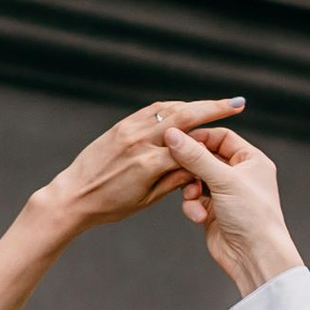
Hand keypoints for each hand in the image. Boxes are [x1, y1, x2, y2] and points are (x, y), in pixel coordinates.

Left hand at [34, 101, 245, 238]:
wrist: (72, 196)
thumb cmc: (109, 206)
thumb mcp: (146, 200)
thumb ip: (174, 181)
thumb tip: (199, 167)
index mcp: (147, 164)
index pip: (189, 147)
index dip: (213, 140)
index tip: (232, 136)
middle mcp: (138, 141)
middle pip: (184, 117)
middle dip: (213, 107)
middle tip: (237, 103)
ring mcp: (128, 130)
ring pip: (169, 109)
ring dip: (194, 104)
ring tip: (216, 104)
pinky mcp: (121, 126)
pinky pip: (152, 110)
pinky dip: (172, 107)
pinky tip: (186, 108)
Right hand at [160, 122, 302, 294]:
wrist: (254, 256)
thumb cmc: (252, 216)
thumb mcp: (224, 180)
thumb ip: (196, 157)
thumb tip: (173, 135)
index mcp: (251, 160)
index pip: (221, 137)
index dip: (200, 137)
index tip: (178, 139)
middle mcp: (239, 175)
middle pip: (205, 158)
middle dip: (191, 166)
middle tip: (175, 166)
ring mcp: (225, 194)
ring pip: (196, 180)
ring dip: (189, 188)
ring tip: (193, 197)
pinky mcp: (213, 211)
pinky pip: (194, 200)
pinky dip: (193, 206)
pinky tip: (198, 217)